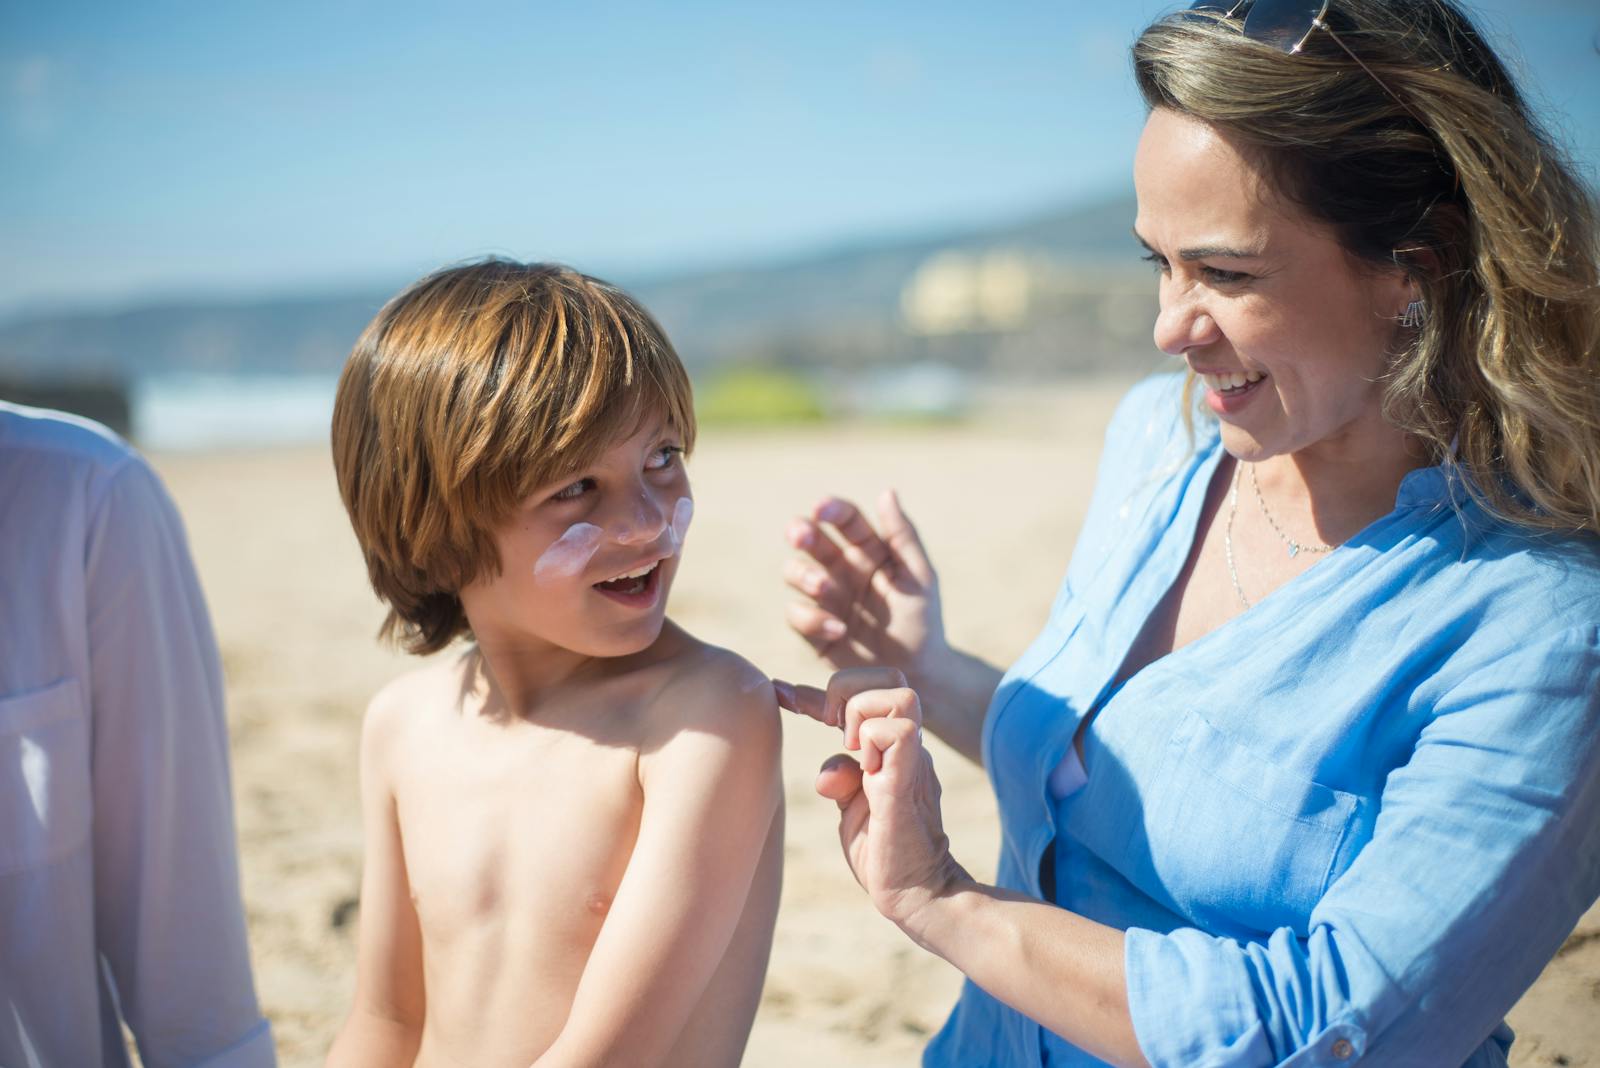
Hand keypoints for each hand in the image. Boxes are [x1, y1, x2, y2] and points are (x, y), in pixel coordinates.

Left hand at [775, 669, 970, 932]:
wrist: (915, 894)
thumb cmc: (884, 853)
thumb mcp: (850, 808)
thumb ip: (840, 778)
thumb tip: (829, 768)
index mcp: (890, 748)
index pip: (860, 697)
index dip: (812, 691)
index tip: (780, 692)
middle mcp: (905, 746)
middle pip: (891, 677)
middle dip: (847, 688)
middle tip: (828, 727)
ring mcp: (912, 759)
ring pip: (900, 693)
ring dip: (861, 713)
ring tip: (850, 747)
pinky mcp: (909, 780)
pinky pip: (900, 731)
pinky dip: (872, 740)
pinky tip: (864, 771)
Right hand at [782, 490, 945, 679]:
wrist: (917, 672)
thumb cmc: (922, 620)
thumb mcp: (919, 577)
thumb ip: (904, 536)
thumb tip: (887, 492)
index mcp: (867, 549)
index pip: (845, 519)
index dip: (831, 509)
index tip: (822, 509)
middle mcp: (841, 568)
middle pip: (810, 539)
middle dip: (801, 532)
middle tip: (801, 535)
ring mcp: (824, 597)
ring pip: (795, 572)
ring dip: (804, 575)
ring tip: (824, 588)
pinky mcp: (813, 628)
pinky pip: (797, 614)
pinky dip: (812, 619)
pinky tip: (837, 629)